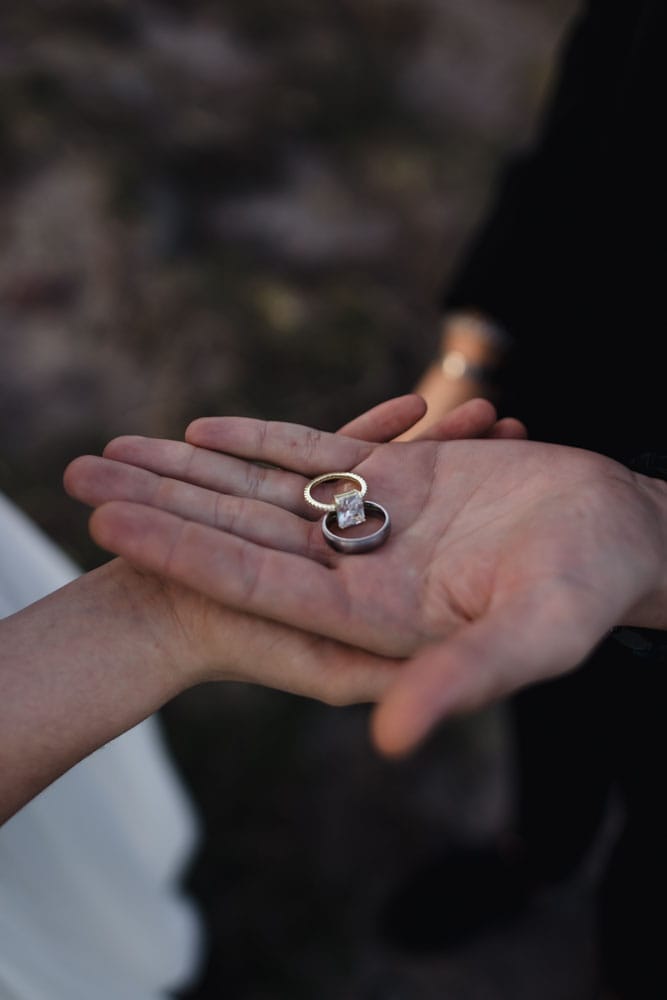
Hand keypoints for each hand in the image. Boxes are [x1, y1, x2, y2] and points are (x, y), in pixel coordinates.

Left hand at [65, 398, 666, 756]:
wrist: (623, 535)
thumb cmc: (591, 590)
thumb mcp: (534, 636)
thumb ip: (459, 680)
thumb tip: (387, 737)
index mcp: (373, 618)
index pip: (256, 581)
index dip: (182, 551)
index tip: (111, 525)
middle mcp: (360, 574)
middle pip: (239, 532)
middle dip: (160, 503)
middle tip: (80, 474)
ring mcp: (373, 524)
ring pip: (262, 491)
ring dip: (191, 467)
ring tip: (118, 445)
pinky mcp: (398, 482)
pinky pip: (315, 457)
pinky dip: (261, 440)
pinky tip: (203, 428)